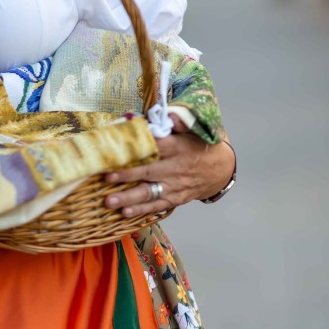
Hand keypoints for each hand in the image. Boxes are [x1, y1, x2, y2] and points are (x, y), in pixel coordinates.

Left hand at [103, 115, 235, 218]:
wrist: (222, 169)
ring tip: (109, 201)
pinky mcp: (176, 199)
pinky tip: (125, 213)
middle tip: (106, 177)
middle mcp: (176, 168)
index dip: (137, 148)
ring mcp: (176, 186)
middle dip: (126, 176)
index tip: (118, 148)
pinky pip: (157, 206)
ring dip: (128, 198)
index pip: (156, 147)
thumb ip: (178, 122)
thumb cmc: (202, 145)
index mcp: (179, 148)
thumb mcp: (195, 129)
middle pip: (149, 172)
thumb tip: (166, 115)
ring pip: (150, 193)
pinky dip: (141, 211)